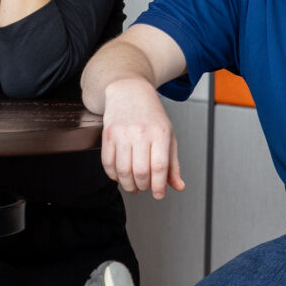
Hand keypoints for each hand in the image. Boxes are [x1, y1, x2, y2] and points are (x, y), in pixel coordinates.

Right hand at [98, 79, 183, 199]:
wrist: (129, 91)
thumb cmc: (151, 114)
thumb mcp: (168, 136)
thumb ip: (173, 164)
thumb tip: (178, 186)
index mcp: (160, 133)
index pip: (159, 167)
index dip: (158, 186)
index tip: (158, 194)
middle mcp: (140, 132)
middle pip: (140, 172)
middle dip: (143, 186)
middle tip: (144, 187)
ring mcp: (122, 133)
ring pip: (123, 170)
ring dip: (128, 184)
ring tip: (133, 185)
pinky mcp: (107, 134)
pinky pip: (107, 163)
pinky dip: (113, 175)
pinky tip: (120, 175)